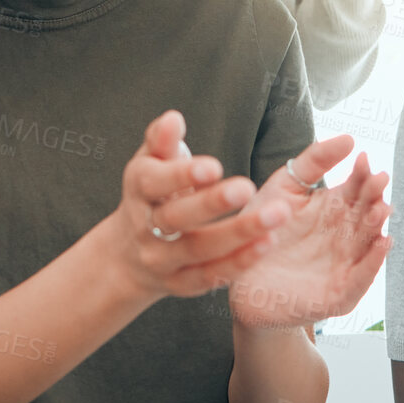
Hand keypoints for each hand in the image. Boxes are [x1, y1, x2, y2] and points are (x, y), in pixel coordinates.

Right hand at [107, 111, 298, 299]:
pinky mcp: (179, 284)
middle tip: (247, 187)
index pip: (154, 182)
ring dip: (238, 233)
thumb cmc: (152, 193)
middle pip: (176, 217)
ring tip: (276, 215)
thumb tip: (173, 118)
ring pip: (198, 249)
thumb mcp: (150, 163)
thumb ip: (163, 140)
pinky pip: (209, 277)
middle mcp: (145, 227)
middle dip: (211, 204)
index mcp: (139, 189)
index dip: (181, 176)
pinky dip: (238, 263)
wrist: (127, 253)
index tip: (213, 167)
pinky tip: (267, 244)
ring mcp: (161, 258)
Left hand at [226, 137, 390, 328]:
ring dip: (377, 227)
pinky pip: (362, 278)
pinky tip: (382, 243)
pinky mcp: (339, 294)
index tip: (363, 159)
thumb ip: (313, 162)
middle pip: (367, 214)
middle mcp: (345, 236)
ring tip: (380, 208)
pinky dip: (373, 263)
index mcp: (334, 209)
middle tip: (379, 180)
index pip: (356, 189)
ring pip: (369, 243)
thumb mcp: (284, 189)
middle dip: (375, 198)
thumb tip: (349, 139)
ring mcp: (345, 265)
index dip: (362, 175)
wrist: (240, 282)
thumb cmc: (262, 233)